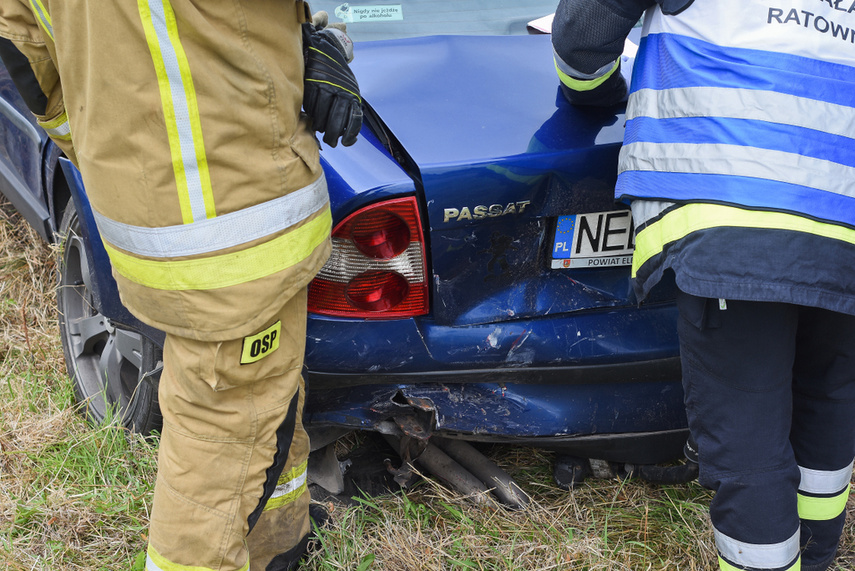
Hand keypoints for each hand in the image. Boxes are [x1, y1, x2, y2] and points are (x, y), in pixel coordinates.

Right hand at [302, 22, 362, 146]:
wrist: (324, 48)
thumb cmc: (337, 75)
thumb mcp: (348, 89)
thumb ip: (347, 107)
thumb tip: (346, 134)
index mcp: (353, 94)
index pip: (354, 120)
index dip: (349, 135)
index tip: (345, 143)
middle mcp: (341, 92)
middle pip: (335, 123)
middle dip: (331, 136)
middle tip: (329, 141)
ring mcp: (326, 88)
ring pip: (320, 116)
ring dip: (318, 126)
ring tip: (318, 127)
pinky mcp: (312, 84)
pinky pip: (310, 105)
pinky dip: (309, 112)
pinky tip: (310, 114)